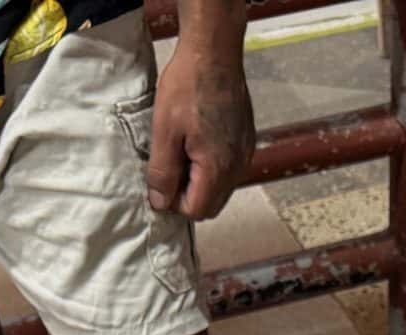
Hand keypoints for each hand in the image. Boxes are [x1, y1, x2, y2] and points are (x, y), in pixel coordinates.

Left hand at [148, 38, 254, 220]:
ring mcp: (244, 154)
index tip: (161, 178)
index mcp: (217, 168)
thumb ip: (162, 172)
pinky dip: (211, 165)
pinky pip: (228, 169)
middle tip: (169, 165)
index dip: (174, 201)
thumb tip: (160, 203)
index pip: (196, 210)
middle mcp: (237, 166)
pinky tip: (197, 139)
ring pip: (220, 188)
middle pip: (211, 204)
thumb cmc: (188, 85)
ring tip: (182, 149)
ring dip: (199, 180)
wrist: (214, 52)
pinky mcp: (246, 141)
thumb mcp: (164, 130)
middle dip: (188, 195)